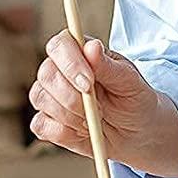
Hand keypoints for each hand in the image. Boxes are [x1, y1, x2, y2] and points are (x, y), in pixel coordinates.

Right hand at [29, 31, 177, 177]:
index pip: (60, 45)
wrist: (136, 131)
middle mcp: (59, 69)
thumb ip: (108, 66)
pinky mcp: (45, 121)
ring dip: (72, 116)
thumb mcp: (129, 83)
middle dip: (72, 97)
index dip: (70, 64)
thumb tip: (91, 46)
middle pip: (46, 74)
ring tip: (96, 119)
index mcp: (81, 52)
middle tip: (100, 109)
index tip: (89, 84)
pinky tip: (83, 131)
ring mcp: (48, 95)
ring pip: (42, 99)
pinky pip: (41, 125)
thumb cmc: (134, 99)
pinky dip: (65, 132)